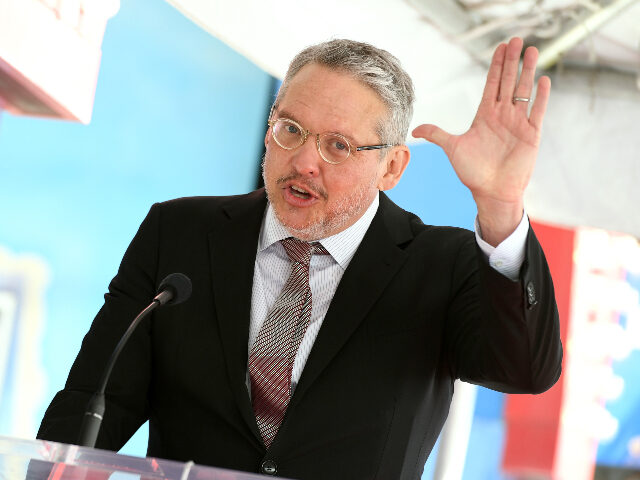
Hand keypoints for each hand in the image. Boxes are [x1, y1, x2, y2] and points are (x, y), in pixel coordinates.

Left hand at [412, 37, 549, 244]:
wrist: (492, 192)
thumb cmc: (473, 172)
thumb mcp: (453, 149)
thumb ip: (437, 134)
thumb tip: (415, 129)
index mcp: (485, 115)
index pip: (492, 84)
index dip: (495, 66)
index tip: (499, 47)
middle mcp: (502, 115)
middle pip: (508, 82)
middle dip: (511, 61)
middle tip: (516, 40)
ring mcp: (518, 123)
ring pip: (523, 91)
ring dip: (527, 71)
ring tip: (530, 51)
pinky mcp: (531, 134)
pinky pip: (537, 111)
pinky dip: (540, 96)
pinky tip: (542, 80)